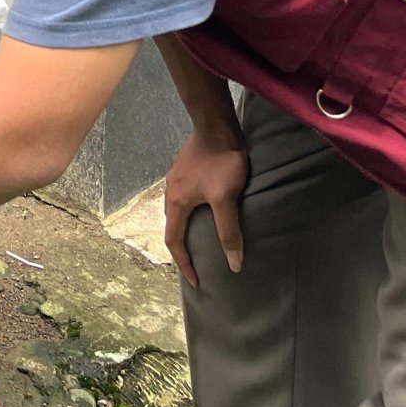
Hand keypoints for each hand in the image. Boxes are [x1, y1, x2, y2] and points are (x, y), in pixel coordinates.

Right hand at [163, 128, 248, 287]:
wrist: (217, 126)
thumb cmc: (222, 163)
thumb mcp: (227, 199)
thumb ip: (228, 231)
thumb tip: (234, 264)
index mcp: (177, 202)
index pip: (174, 241)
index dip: (184, 263)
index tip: (196, 281)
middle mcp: (171, 191)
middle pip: (172, 226)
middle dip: (181, 247)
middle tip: (195, 262)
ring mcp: (176, 176)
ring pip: (176, 210)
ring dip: (184, 227)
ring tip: (199, 237)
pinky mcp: (185, 167)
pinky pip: (182, 196)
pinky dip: (189, 211)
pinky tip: (203, 207)